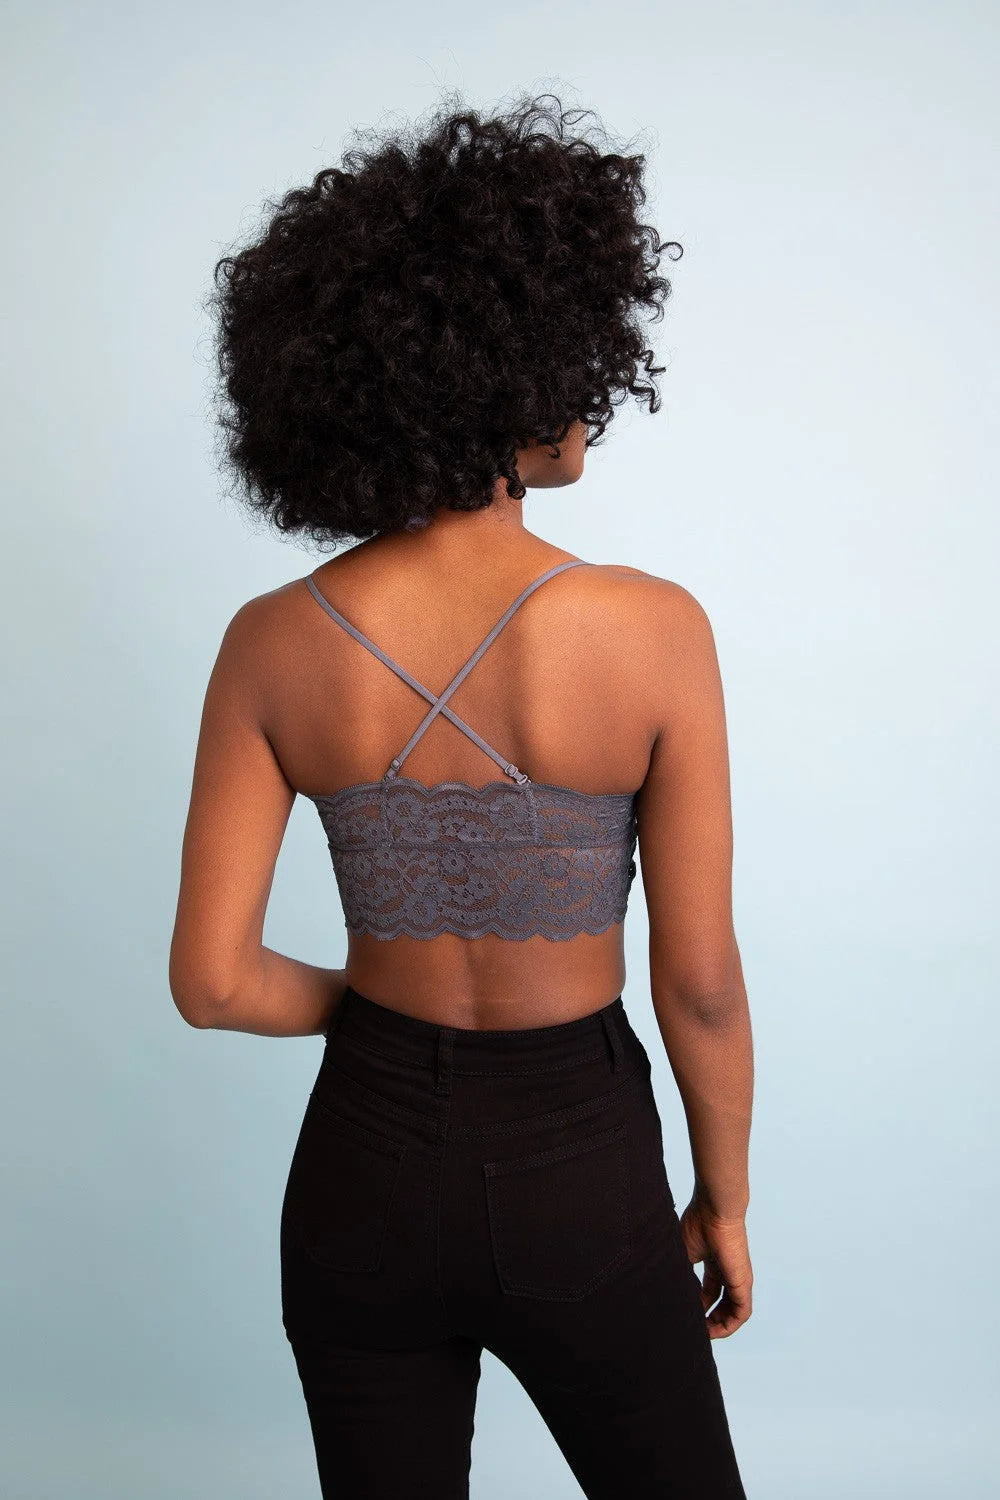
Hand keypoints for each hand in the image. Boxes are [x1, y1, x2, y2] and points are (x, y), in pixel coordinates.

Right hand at [678, 1196, 752, 1338]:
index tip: (688, 1314)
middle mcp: (728, 1272)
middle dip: (710, 1319)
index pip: (710, 1291)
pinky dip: (730, 1325)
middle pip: (723, 1303)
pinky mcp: (743, 1283)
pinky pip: (742, 1313)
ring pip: (734, 1312)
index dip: (699, 1305)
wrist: (714, 1210)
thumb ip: (681, 1272)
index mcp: (714, 1262)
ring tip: (705, 1335)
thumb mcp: (684, 1253)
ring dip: (720, 1326)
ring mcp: (738, 1278)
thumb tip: (668, 1290)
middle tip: (697, 1329)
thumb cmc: (698, 1224)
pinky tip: (715, 1331)